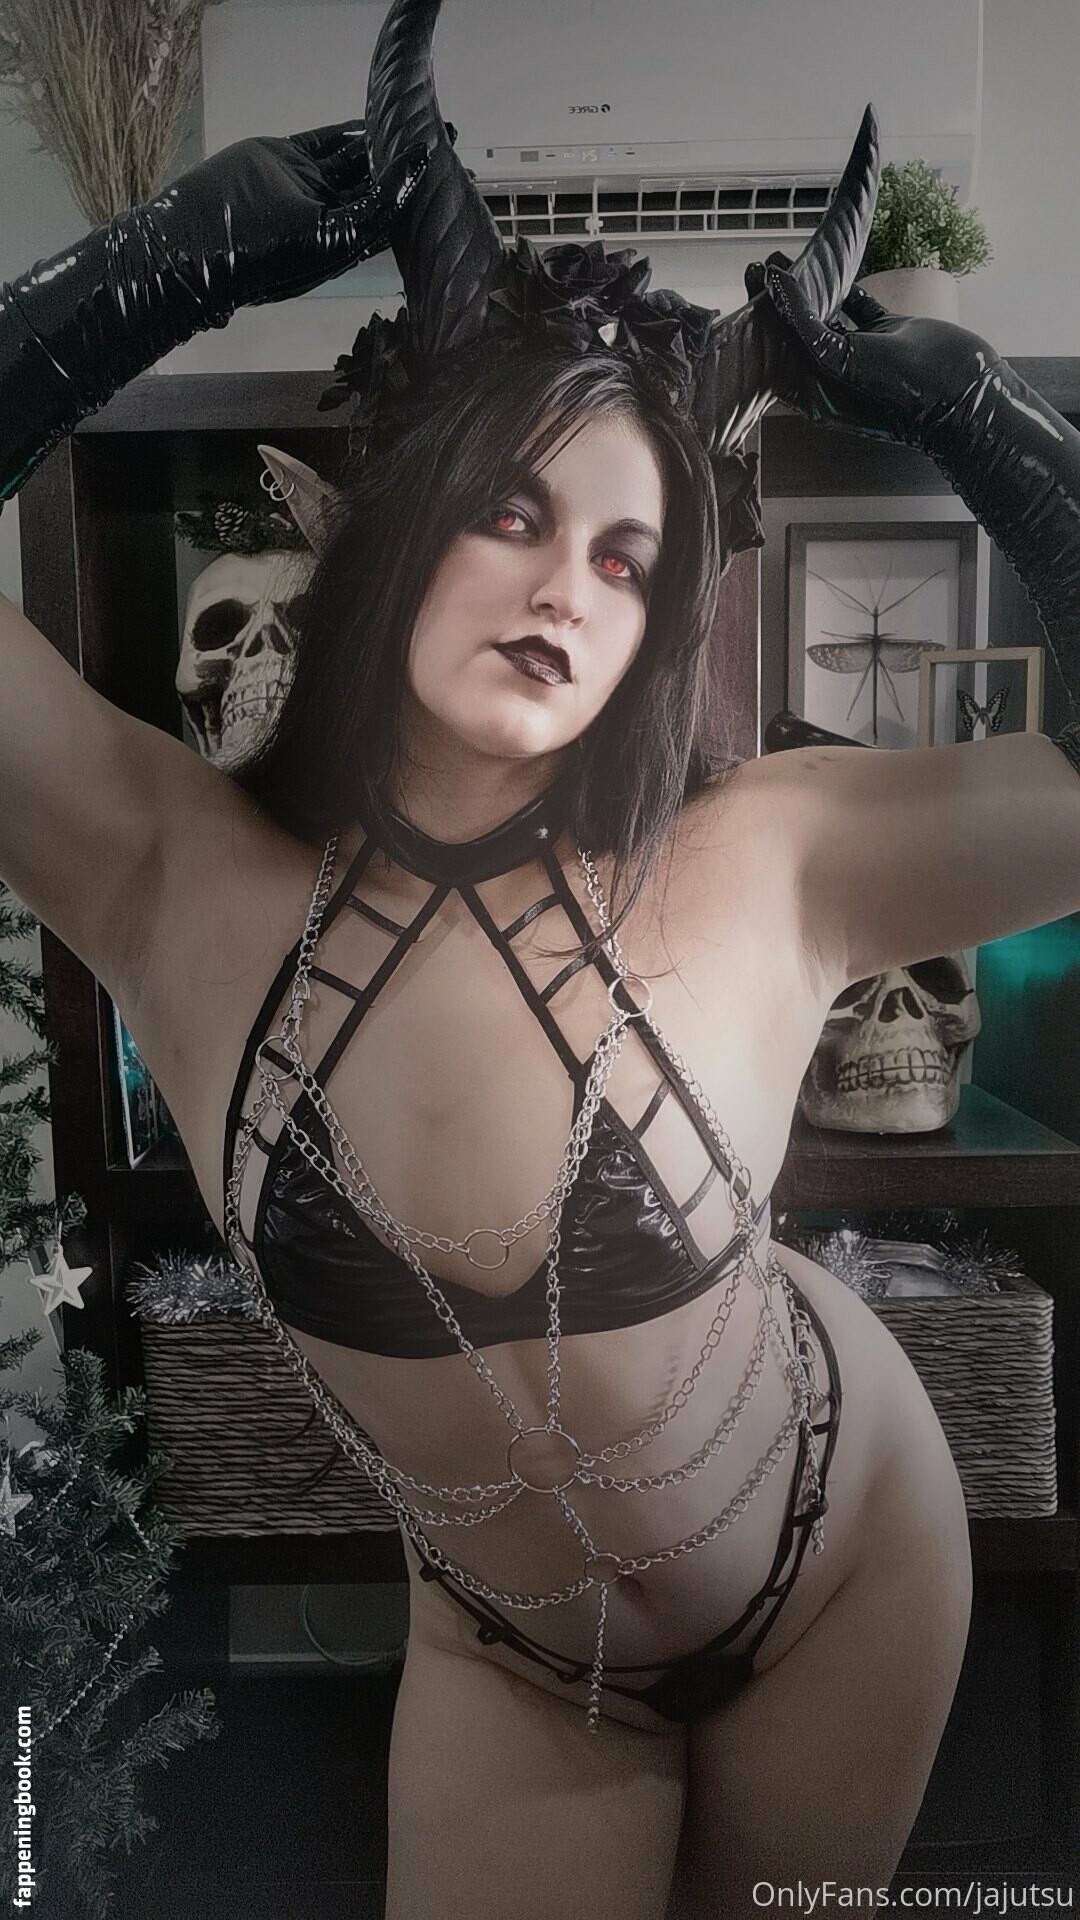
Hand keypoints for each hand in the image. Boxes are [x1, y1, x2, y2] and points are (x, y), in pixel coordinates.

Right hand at [148, 123, 431, 314]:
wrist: (200, 242)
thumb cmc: (268, 256)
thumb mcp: (336, 235)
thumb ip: (378, 206)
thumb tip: (416, 172)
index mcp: (343, 244)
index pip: (387, 213)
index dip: (413, 190)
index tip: (444, 168)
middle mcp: (327, 217)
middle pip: (374, 185)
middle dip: (402, 164)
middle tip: (440, 137)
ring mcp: (305, 188)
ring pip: (350, 160)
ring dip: (379, 144)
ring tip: (411, 123)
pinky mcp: (284, 161)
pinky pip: (323, 142)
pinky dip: (347, 132)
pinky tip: (372, 122)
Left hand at [745, 248, 1000, 448]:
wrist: (965, 392)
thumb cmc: (901, 394)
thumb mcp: (839, 360)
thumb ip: (802, 326)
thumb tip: (775, 287)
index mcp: (814, 393)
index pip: (775, 353)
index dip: (759, 322)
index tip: (748, 287)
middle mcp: (833, 375)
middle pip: (794, 333)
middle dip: (776, 301)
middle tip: (758, 266)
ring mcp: (860, 353)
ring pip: (824, 315)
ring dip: (807, 289)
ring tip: (785, 258)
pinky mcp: (886, 333)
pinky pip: (859, 305)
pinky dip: (846, 287)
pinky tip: (830, 265)